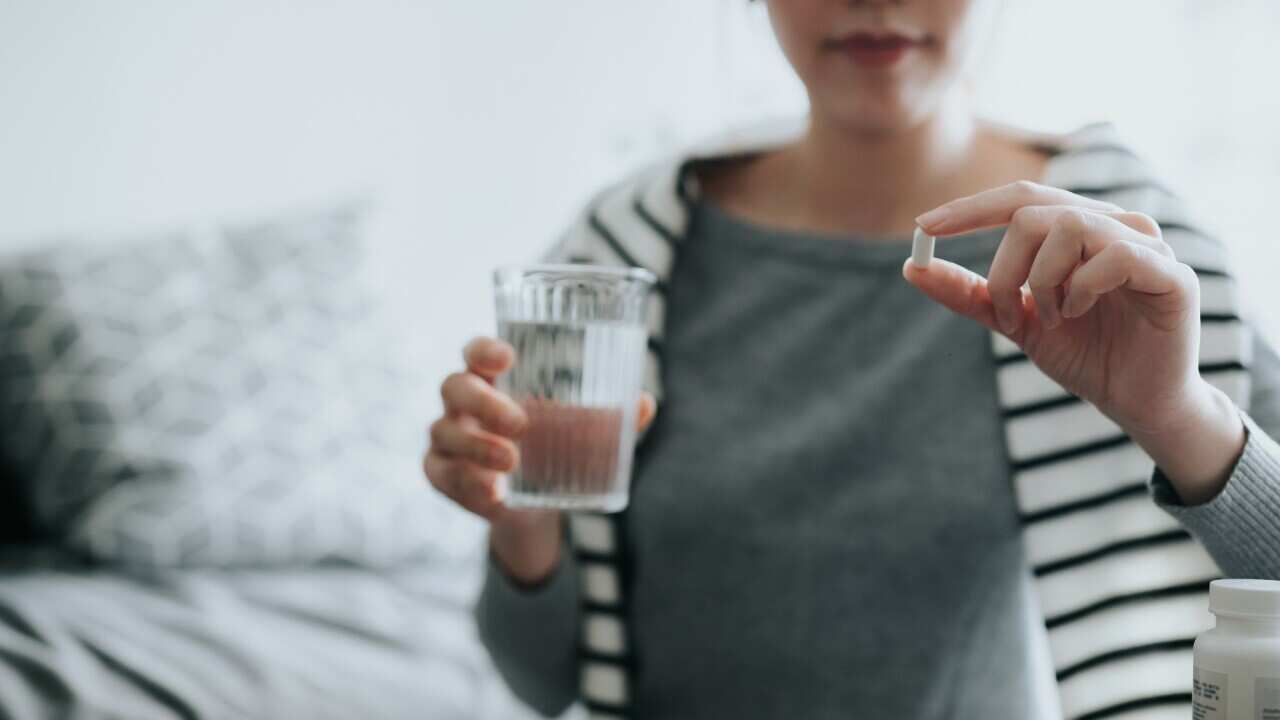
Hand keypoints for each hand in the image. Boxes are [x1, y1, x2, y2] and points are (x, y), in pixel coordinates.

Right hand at [424, 336, 656, 582]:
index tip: (506, 356)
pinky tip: (492, 494)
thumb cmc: (553, 448)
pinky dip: (466, 483)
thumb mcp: (581, 433)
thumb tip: (644, 404)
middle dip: (484, 403)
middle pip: (454, 385)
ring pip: (444, 431)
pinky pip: (441, 473)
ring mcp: (446, 436)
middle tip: (521, 423)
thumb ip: (611, 420)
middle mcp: (463, 402)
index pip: (475, 352)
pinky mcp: (441, 472)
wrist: (535, 505)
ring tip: (512, 463)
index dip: (484, 349)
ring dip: (478, 447)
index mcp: (492, 378)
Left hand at [904, 181, 1244, 502]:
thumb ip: (968, 293)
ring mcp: (1147, 244)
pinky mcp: (1173, 273)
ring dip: (1041, 281)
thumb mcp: (1012, 321)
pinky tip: (1080, 313)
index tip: (923, 228)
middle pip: (1033, 211)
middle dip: (1004, 268)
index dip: (969, 208)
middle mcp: (1114, 224)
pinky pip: (1116, 255)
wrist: (1135, 403)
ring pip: (1069, 227)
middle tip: (1005, 315)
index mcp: (1079, 227)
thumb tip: (912, 265)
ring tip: (1051, 319)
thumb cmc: (1082, 354)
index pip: (1019, 198)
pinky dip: (1082, 287)